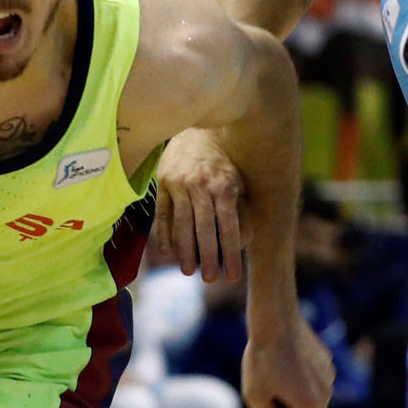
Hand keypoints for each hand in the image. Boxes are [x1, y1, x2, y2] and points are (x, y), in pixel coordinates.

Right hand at [150, 128, 244, 283]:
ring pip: (182, 222)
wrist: (197, 127)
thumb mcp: (238, 181)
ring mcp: (179, 183)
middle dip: (208, 256)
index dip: (231, 253)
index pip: (229, 226)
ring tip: (189, 271)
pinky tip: (167, 253)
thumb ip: (241, 211)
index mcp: (224, 185)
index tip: (234, 276)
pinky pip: (162, 213)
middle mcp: (201, 185)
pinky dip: (164, 234)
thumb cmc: (222, 161)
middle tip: (210, 280)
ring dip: (185, 250)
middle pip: (205, 228)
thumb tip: (245, 242)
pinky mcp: (163, 182)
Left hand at [241, 311, 332, 407]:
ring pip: (319, 406)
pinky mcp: (326, 363)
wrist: (276, 321)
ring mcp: (328, 377)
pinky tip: (294, 396)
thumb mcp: (254, 394)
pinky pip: (319, 388)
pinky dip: (308, 399)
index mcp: (308, 405)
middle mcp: (324, 394)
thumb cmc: (262, 358)